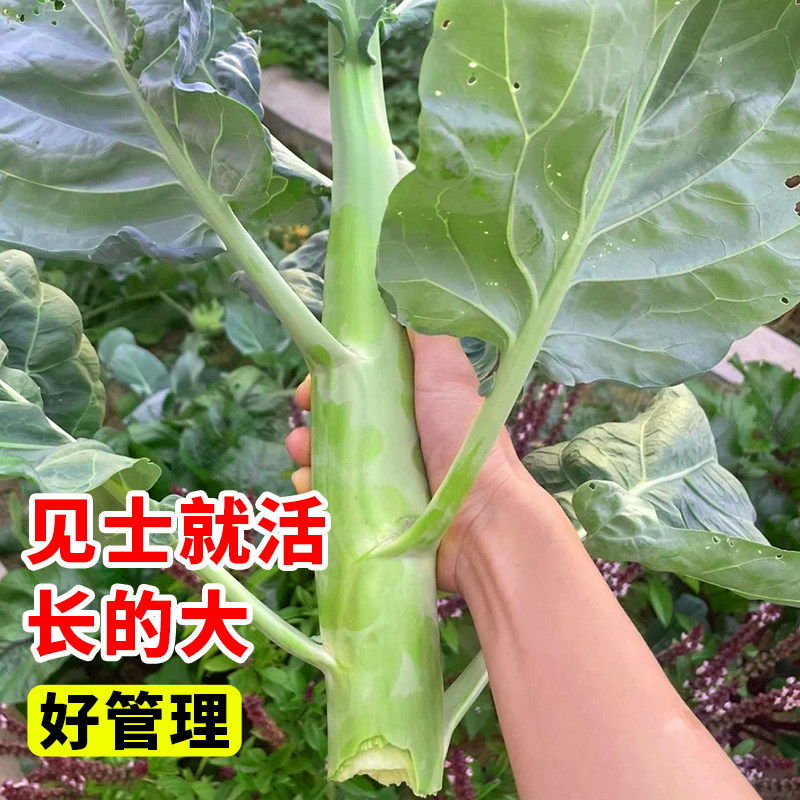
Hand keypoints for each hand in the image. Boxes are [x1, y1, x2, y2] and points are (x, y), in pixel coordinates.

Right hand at [286, 333, 544, 592]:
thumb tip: (400, 295)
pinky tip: (306, 488)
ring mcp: (390, 482)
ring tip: (299, 456)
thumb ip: (427, 336)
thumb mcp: (448, 373)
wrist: (483, 524)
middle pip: (344, 422)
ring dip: (307, 453)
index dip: (334, 378)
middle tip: (300, 422)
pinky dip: (314, 493)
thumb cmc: (463, 443)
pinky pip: (334, 501)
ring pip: (333, 460)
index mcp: (417, 405)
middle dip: (314, 418)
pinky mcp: (379, 518)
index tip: (314, 382)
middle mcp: (403, 441)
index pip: (364, 383)